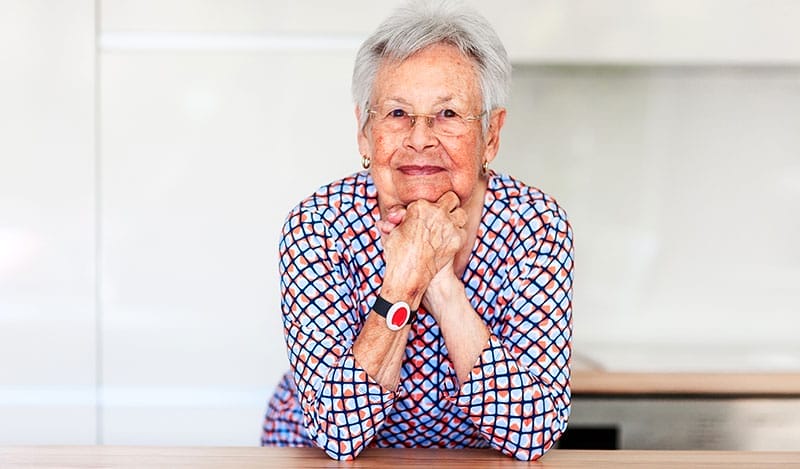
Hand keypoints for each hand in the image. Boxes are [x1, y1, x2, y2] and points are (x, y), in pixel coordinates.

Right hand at [380, 192, 467, 307]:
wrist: (409, 275)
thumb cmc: (397, 253)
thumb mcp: (392, 231)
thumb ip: (396, 219)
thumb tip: (398, 216)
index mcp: (419, 206)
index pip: (429, 199)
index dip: (426, 208)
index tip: (421, 218)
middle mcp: (436, 212)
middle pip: (451, 198)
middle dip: (447, 205)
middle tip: (442, 214)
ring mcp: (449, 225)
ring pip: (461, 213)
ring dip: (455, 218)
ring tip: (447, 226)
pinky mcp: (457, 239)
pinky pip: (462, 231)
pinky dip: (457, 235)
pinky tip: (448, 240)